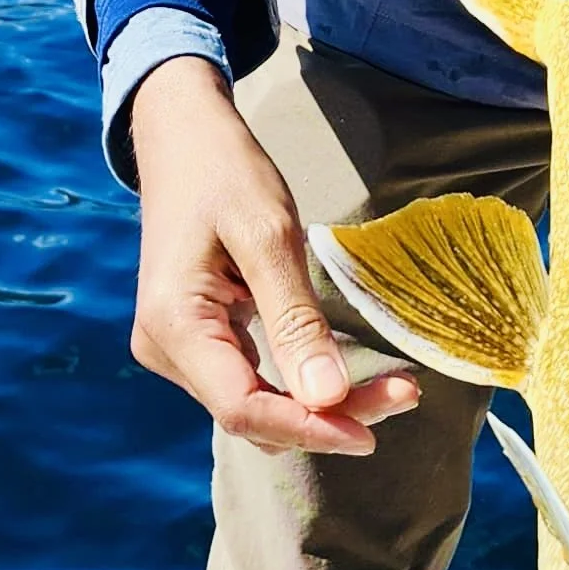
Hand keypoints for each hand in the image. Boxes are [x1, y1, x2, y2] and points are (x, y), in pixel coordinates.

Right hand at [128, 54, 418, 454]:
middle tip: (404, 396)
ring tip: (390, 390)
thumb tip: (328, 398)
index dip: (309, 429)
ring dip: (316, 408)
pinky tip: (342, 381)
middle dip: (325, 418)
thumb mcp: (269, 235)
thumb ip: (295, 318)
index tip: (373, 433)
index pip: (242, 407)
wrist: (184, 136)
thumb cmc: (226, 172)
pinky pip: (248, 382)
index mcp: (174, 323)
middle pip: (251, 413)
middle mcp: (164, 348)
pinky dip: (297, 387)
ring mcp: (175, 348)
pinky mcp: (194, 341)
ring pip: (252, 405)